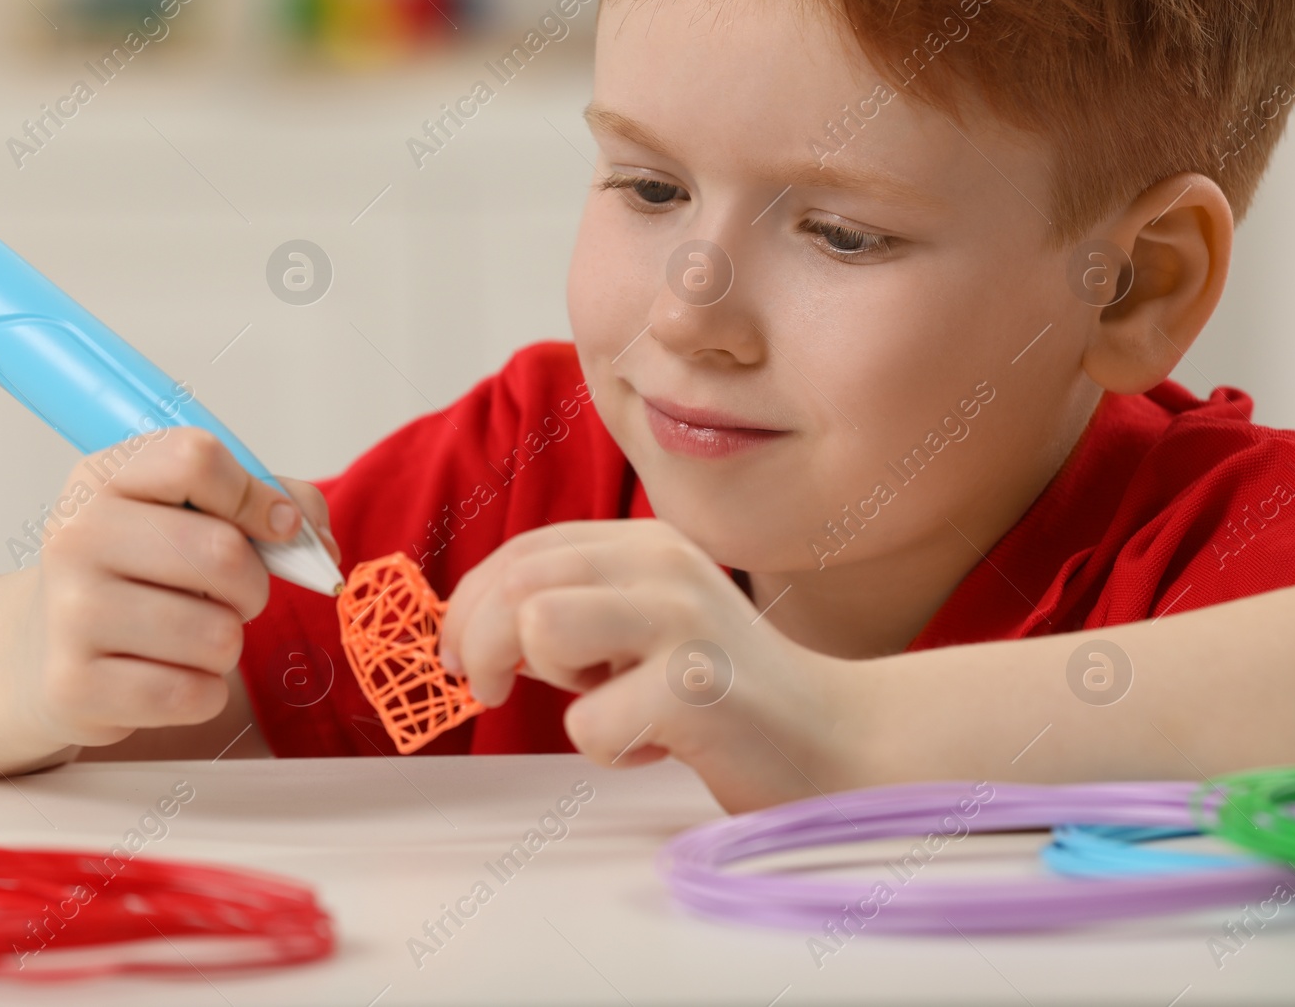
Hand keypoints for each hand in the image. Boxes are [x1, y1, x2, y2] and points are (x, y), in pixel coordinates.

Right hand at [20, 428, 340, 748]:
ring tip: (190, 633)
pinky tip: (169, 674)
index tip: (276, 526)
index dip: (256, 496)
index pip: (196, 459)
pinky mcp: (75, 687)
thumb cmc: (145, 570)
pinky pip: (193, 694)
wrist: (47, 646)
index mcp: (104, 477)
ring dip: (227, 643)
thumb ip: (276, 505)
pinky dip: (204, 692)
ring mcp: (70, 614)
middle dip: (254, 584)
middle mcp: (76, 537)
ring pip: (217, 635)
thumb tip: (318, 548)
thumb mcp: (195, 512)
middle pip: (222, 554)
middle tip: (233, 594)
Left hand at [439, 519, 863, 810]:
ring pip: (541, 626)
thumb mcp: (650, 623)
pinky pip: (588, 723)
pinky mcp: (695, 688)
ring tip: (602, 700)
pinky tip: (658, 747)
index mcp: (646, 544)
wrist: (839, 742)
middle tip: (487, 692)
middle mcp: (663, 565)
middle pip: (516, 582)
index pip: (524, 550)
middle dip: (474, 641)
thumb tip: (473, 626)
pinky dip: (608, 751)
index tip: (455, 655)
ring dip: (549, 682)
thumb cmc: (727, 692)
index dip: (470, 602)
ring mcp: (683, 622)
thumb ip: (578, 605)